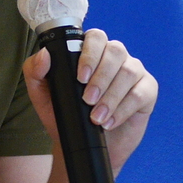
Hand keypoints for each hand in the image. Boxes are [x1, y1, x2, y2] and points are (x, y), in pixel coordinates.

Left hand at [23, 32, 154, 173]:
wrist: (81, 144)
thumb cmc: (65, 113)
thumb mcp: (42, 94)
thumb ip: (35, 71)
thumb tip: (45, 55)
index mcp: (93, 52)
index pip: (96, 37)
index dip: (90, 54)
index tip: (79, 77)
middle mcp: (115, 58)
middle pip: (116, 51)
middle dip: (101, 77)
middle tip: (87, 100)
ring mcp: (134, 73)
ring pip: (129, 72)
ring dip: (111, 96)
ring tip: (96, 117)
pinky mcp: (147, 91)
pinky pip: (141, 93)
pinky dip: (123, 109)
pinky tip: (109, 122)